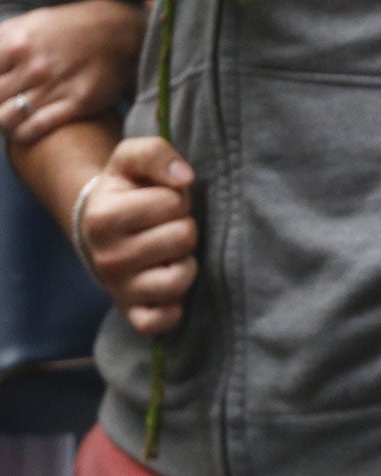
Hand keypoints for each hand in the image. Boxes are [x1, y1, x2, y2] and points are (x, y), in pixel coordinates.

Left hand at [0, 0, 146, 145]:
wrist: (119, 30)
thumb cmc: (67, 29)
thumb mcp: (27, 24)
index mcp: (16, 43)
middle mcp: (34, 65)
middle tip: (3, 105)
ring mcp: (57, 85)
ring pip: (6, 119)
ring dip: (2, 123)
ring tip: (9, 120)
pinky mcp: (78, 102)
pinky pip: (36, 127)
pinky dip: (23, 133)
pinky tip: (24, 129)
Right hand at [81, 137, 198, 337]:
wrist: (100, 227)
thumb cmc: (126, 190)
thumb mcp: (131, 159)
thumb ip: (156, 153)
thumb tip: (185, 178)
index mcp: (103, 217)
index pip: (173, 202)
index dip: (177, 198)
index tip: (161, 201)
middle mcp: (107, 257)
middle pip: (183, 238)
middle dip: (184, 227)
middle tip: (166, 226)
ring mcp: (118, 289)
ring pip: (179, 278)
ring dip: (185, 261)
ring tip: (169, 252)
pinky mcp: (131, 314)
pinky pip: (161, 322)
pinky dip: (173, 306)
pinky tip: (168, 283)